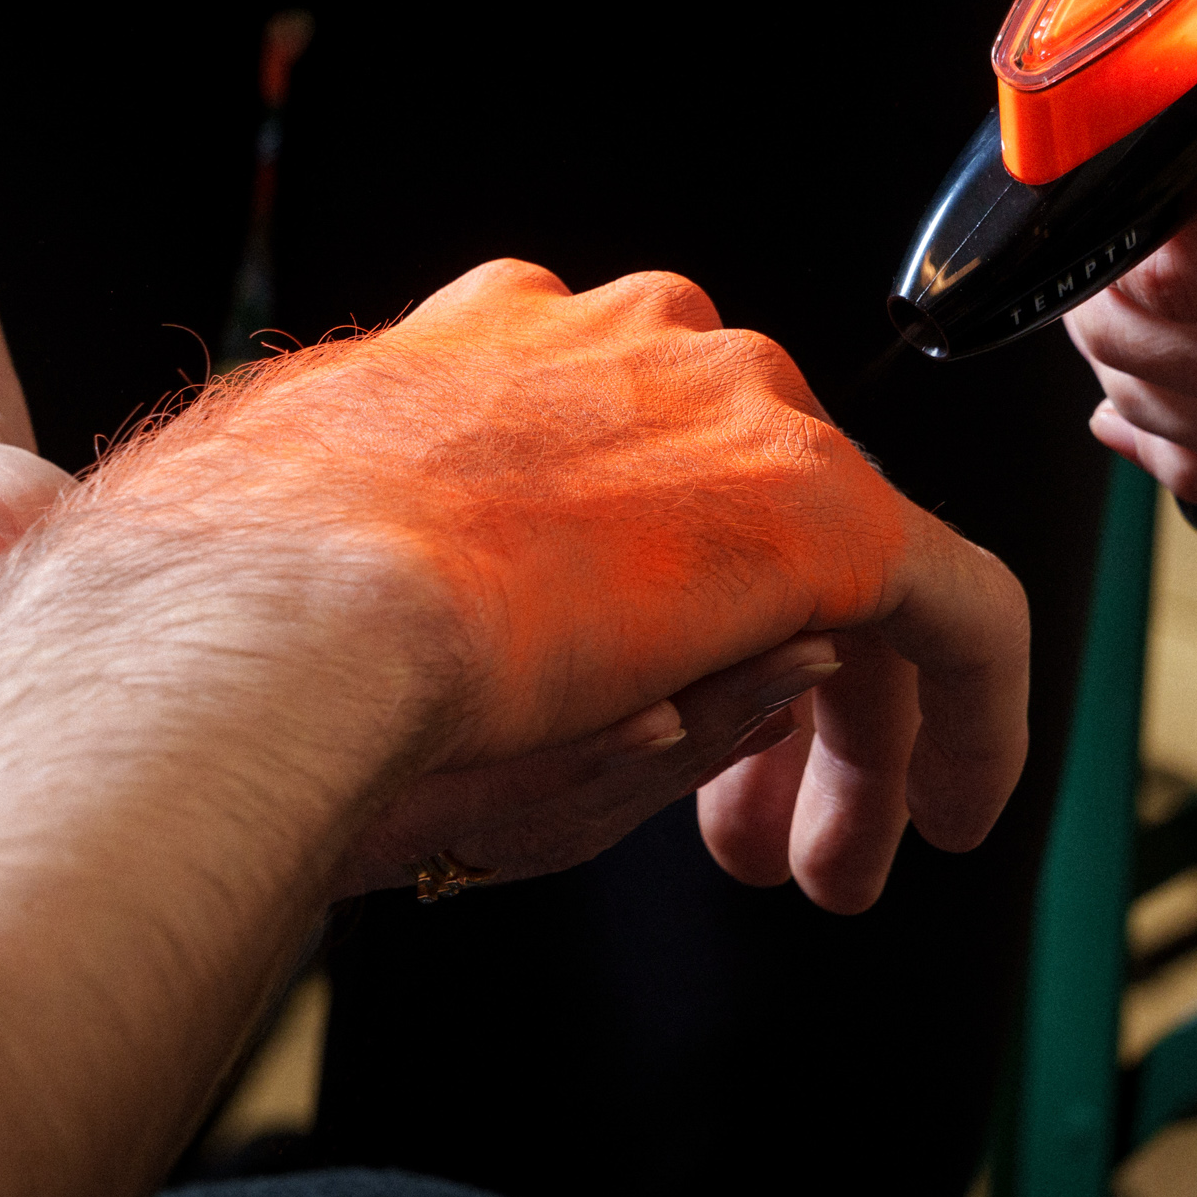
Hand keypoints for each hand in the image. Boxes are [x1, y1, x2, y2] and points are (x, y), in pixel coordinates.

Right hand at [90, 260, 1031, 913]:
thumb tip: (598, 620)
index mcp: (491, 348)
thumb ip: (455, 576)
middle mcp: (624, 343)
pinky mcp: (821, 509)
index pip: (623, 448)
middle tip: (740, 816)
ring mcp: (724, 407)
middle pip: (741, 497)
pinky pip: (958, 608)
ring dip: (847, 720)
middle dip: (745, 655)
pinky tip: (956, 810)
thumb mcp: (338, 585)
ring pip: (845, 556)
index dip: (640, 591)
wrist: (252, 627)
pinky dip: (970, 713)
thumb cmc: (226, 629)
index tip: (630, 691)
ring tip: (827, 852)